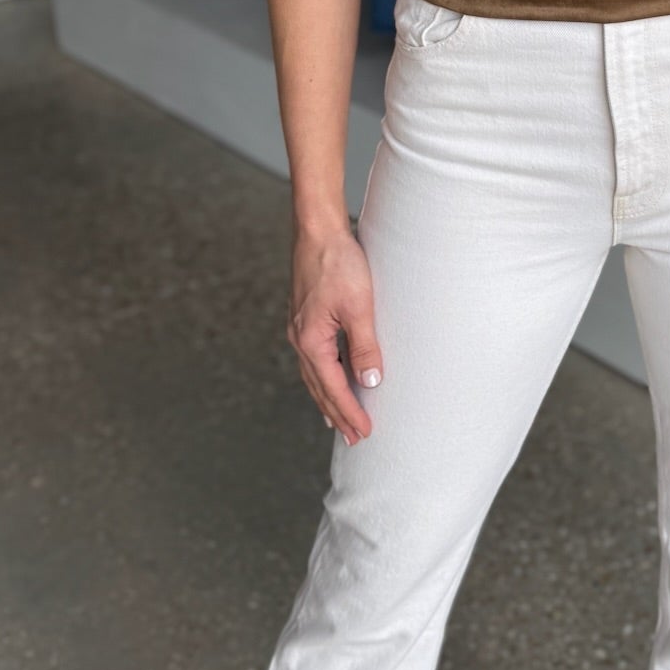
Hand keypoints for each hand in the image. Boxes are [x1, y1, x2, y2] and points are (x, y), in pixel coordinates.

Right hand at [288, 224, 383, 443]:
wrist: (317, 230)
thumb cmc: (338, 264)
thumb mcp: (359, 306)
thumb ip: (364, 346)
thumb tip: (369, 383)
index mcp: (311, 341)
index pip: (332, 388)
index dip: (350, 412)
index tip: (363, 434)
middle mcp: (300, 339)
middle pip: (319, 388)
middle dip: (337, 414)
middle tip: (354, 438)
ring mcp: (300, 329)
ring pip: (315, 374)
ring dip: (329, 398)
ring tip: (339, 419)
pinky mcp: (306, 318)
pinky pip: (315, 358)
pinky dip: (325, 376)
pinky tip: (334, 377)